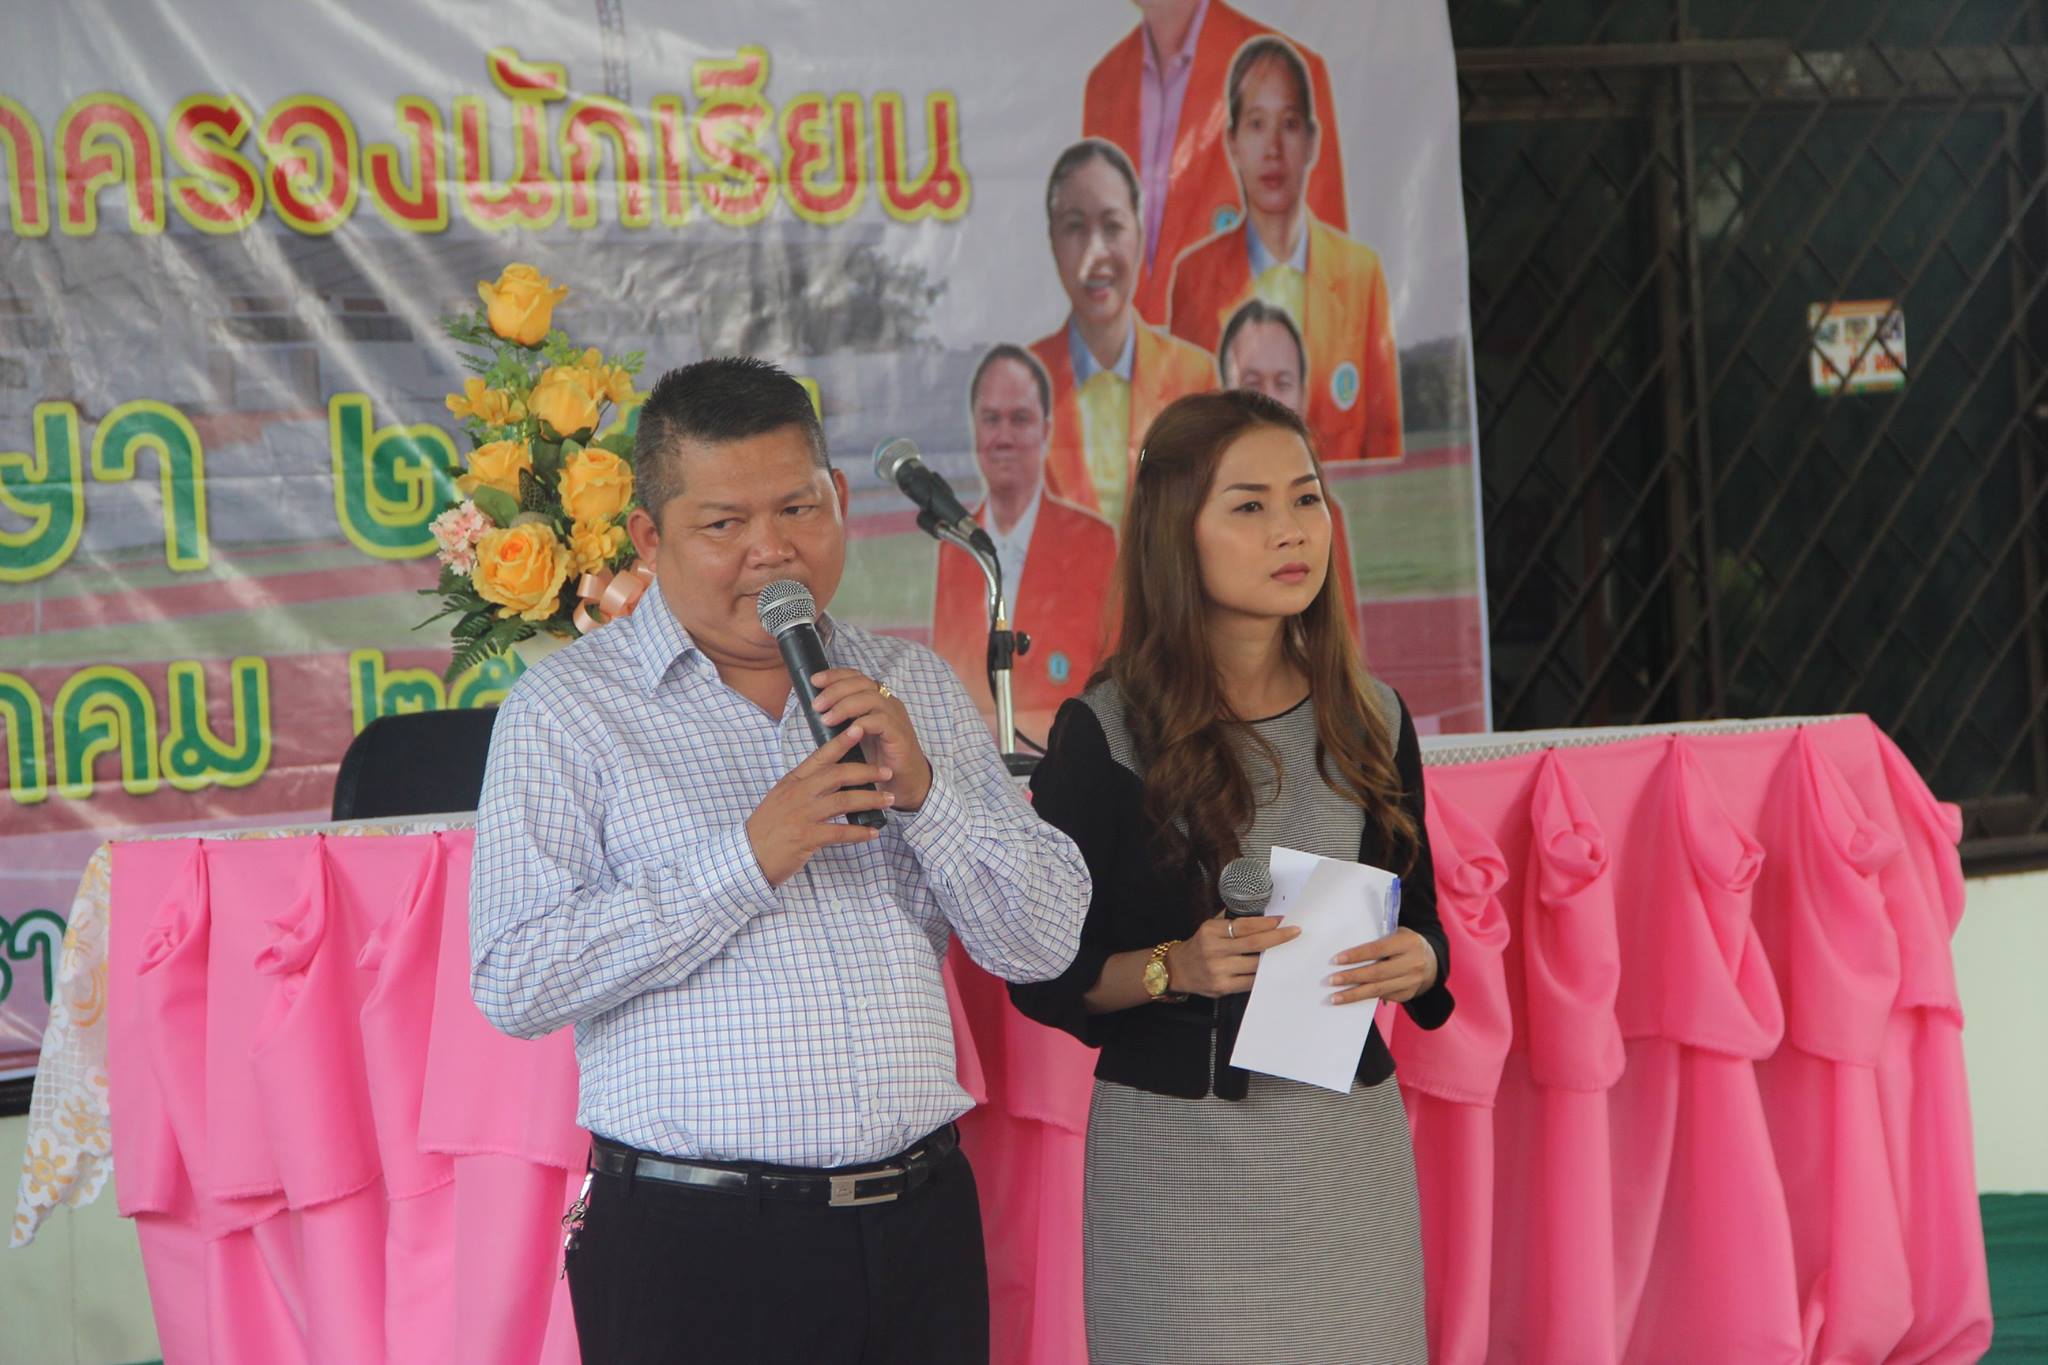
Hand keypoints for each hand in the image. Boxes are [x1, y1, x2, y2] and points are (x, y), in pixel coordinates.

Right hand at [746, 724, 894, 886]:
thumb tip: (830, 777)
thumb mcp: (781, 798)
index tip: (860, 729)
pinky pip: (839, 832)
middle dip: (866, 772)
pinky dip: (859, 832)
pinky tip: (873, 832)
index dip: (841, 742)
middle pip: (838, 775)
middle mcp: (798, 794)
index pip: (820, 756)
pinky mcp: (806, 838)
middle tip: (886, 772)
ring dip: (870, 800)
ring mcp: (802, 815)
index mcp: (792, 781)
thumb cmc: (767, 828)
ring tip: (889, 800)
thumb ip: (804, 786)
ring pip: (843, 801)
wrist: (747, 856)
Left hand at [810, 668, 932, 809]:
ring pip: (871, 698)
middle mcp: (888, 703)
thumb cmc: (876, 759)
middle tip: (817, 705)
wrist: (903, 782)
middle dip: (835, 690)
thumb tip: (815, 709)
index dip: (835, 675)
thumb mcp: (854, 734)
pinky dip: (863, 723)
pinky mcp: (900, 735)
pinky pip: (881, 721)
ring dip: (845, 706)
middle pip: (862, 683)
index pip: (856, 677)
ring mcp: (896, 718)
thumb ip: (841, 719)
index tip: (814, 680)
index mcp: (877, 700)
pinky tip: (848, 732)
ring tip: (826, 719)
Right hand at [1164, 913, 1301, 997]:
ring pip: (1255, 964)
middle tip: (1294, 932)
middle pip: (1254, 944)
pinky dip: (1262, 974)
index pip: (1245, 925)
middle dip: (1277, 937)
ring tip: (1286, 950)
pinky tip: (1271, 968)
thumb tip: (1261, 915)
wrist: (1178, 970)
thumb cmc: (1199, 946)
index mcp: (1211, 931)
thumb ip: (1231, 921)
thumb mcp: (1209, 927)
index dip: (1266, 923)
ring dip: (1273, 957)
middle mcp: (1214, 949)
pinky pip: (1250, 981)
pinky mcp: (1222, 986)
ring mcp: (1218, 970)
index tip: (1282, 920)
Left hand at [1326, 928, 1437, 1005]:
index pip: (1378, 949)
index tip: (1336, 960)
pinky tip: (1350, 999)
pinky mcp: (1408, 994)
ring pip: (1378, 990)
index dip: (1356, 955)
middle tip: (1332, 980)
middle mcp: (1413, 963)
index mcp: (1408, 943)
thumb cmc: (1405, 944)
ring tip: (1335, 997)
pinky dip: (1365, 998)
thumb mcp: (1397, 934)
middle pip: (1377, 973)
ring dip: (1354, 994)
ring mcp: (1412, 981)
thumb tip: (1349, 953)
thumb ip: (1378, 940)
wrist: (1431, 961)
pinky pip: (1383, 997)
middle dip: (1351, 977)